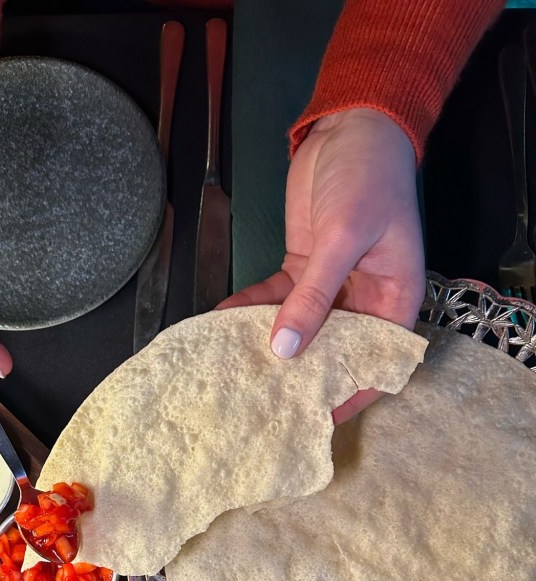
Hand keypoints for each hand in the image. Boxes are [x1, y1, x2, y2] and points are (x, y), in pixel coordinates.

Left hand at [219, 108, 425, 422]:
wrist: (351, 125)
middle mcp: (364, 300)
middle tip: (260, 403)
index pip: (375, 361)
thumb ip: (314, 295)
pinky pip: (274, 299)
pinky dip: (249, 310)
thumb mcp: (343, 238)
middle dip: (299, 375)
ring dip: (267, 344)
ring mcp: (331, 285)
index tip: (314, 420)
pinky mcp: (302, 268)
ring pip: (298, 328)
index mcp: (394, 300)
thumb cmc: (368, 179)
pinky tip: (220, 323)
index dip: (349, 393)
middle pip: (332, 350)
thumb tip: (284, 351)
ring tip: (233, 371)